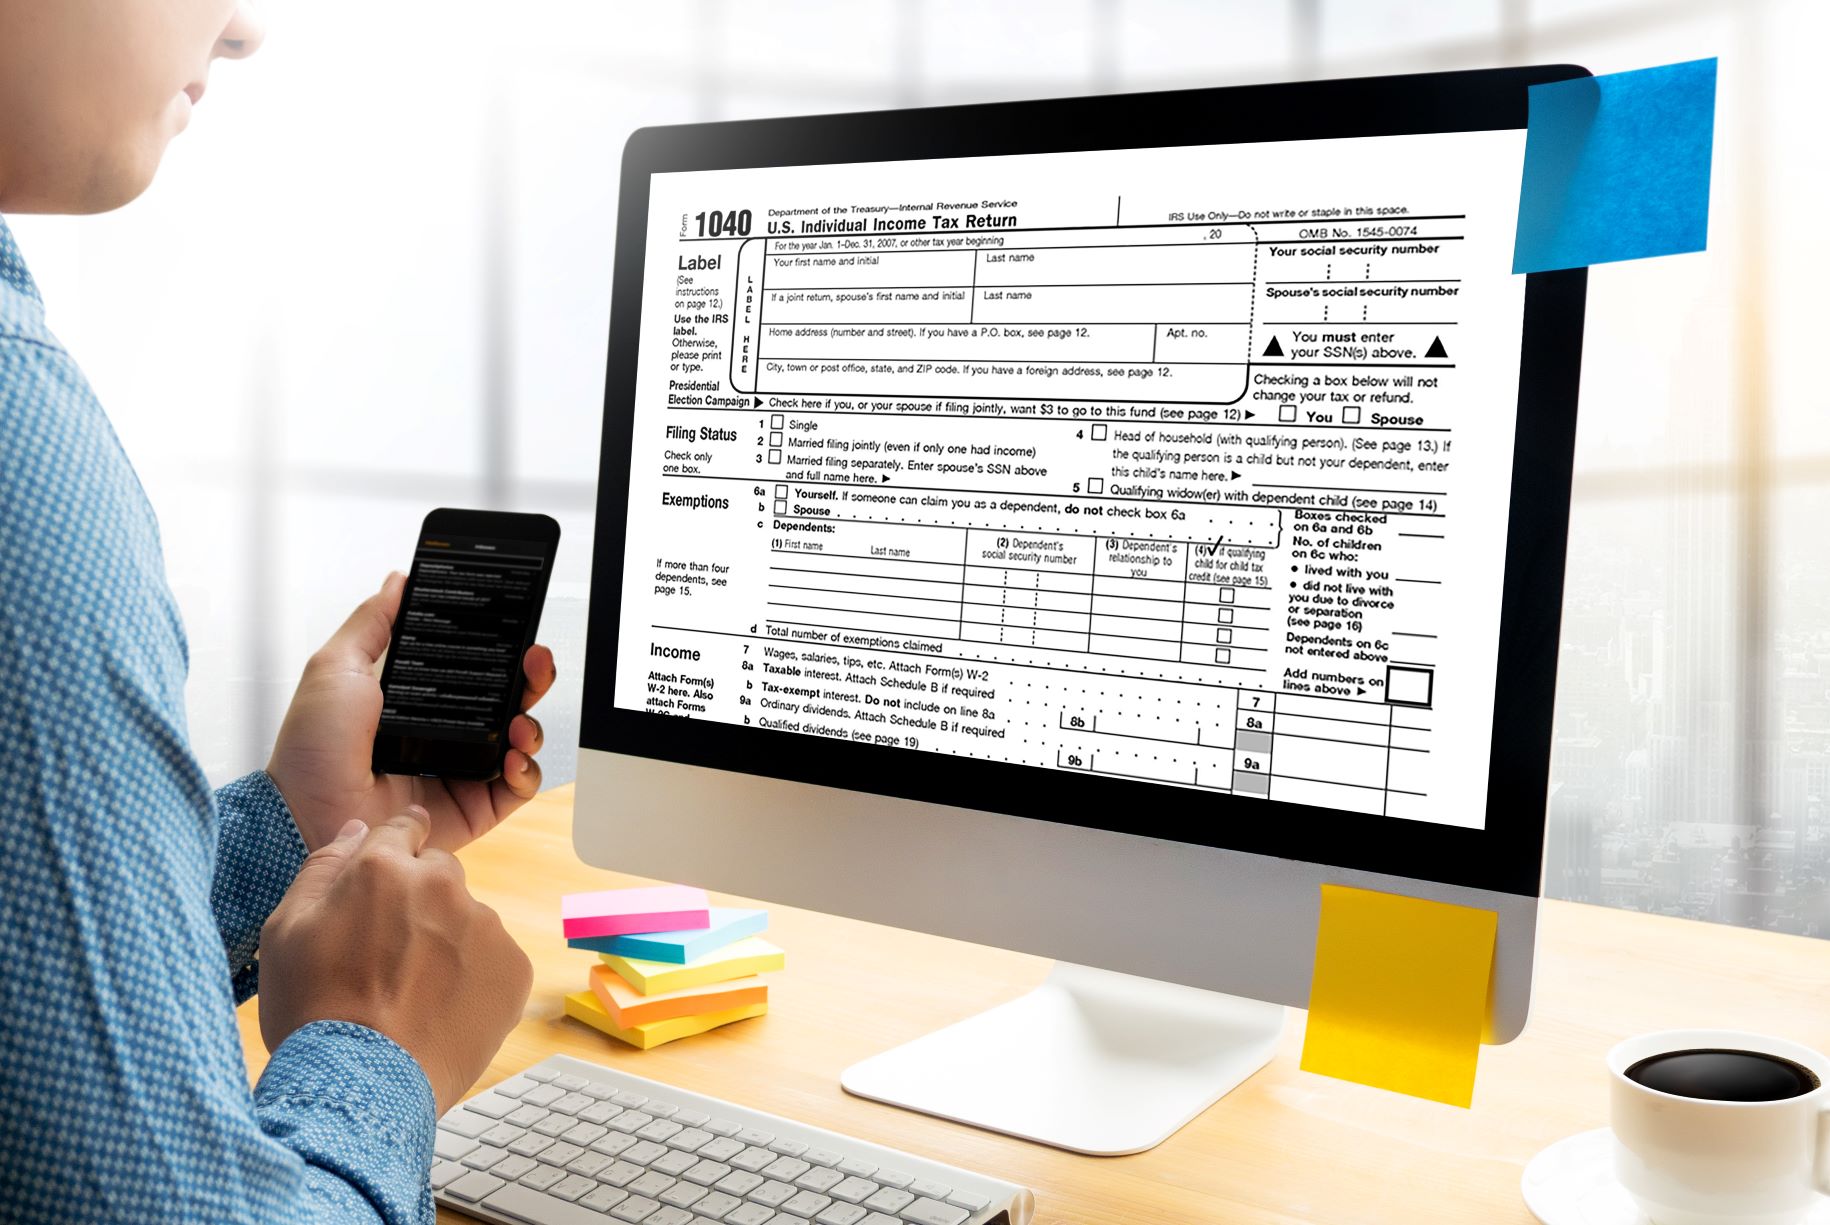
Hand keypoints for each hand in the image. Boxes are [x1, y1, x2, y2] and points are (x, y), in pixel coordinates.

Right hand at [259, 808, 533, 1113]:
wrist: (362, 1087)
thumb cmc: (315, 1012)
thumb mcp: (286, 931)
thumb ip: (323, 868)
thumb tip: (357, 829)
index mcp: (384, 868)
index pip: (404, 828)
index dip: (397, 848)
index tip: (395, 869)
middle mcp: (442, 885)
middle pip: (438, 873)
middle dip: (419, 899)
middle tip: (390, 954)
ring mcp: (484, 925)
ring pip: (467, 918)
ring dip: (448, 940)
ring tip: (412, 993)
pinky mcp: (513, 966)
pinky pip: (494, 958)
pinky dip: (475, 976)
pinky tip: (442, 1009)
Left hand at [267, 571, 557, 851]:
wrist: (306, 815)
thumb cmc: (312, 749)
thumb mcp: (336, 668)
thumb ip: (372, 622)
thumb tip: (399, 581)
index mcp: (419, 699)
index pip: (475, 667)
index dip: (501, 647)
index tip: (514, 627)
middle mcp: (446, 732)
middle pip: (508, 698)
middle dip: (530, 677)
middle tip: (534, 663)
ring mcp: (462, 771)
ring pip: (521, 740)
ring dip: (532, 724)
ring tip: (519, 722)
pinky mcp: (473, 807)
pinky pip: (519, 788)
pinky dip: (528, 771)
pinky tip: (513, 760)